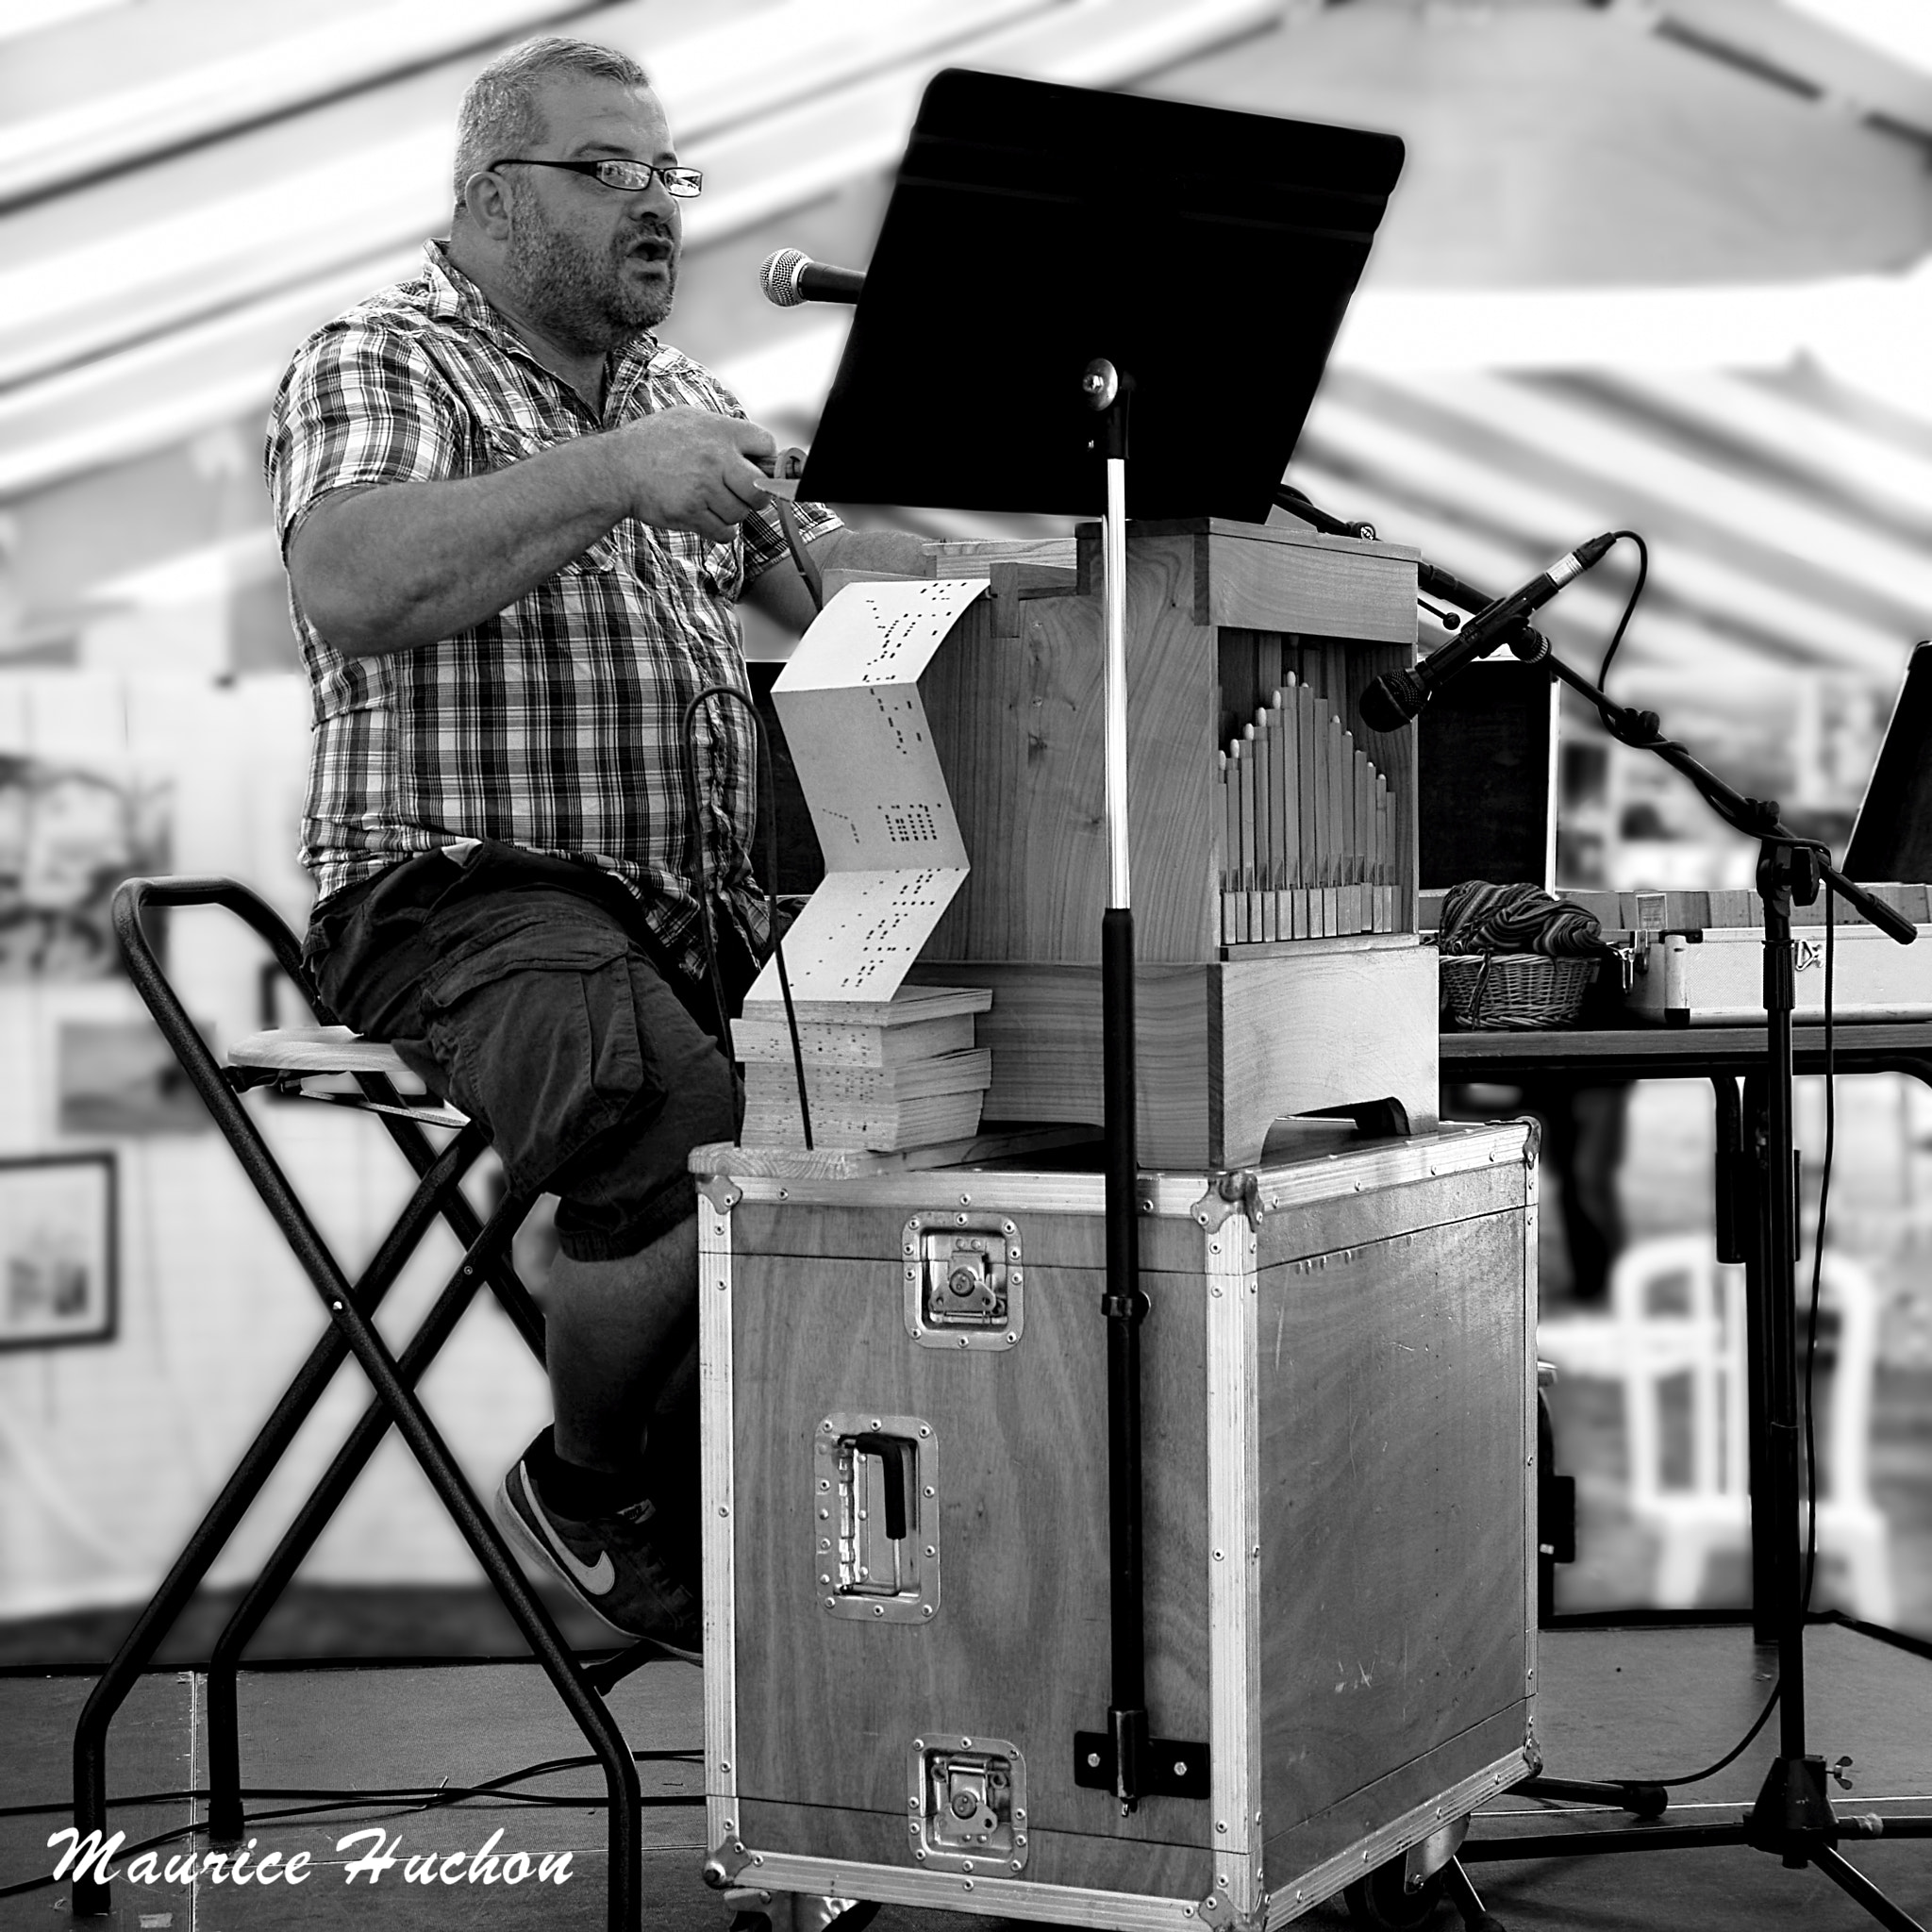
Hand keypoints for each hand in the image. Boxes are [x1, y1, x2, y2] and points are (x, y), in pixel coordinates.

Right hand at [606, 408, 776, 540]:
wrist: (616, 468)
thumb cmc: (651, 443)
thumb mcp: (688, 419)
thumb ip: (722, 431)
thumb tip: (754, 450)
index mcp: (720, 431)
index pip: (766, 445)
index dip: (765, 460)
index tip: (756, 467)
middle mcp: (716, 458)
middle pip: (761, 490)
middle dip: (755, 496)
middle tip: (741, 494)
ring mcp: (704, 487)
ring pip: (740, 514)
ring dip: (730, 513)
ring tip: (709, 502)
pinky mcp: (692, 513)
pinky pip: (724, 532)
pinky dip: (719, 530)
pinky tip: (706, 518)